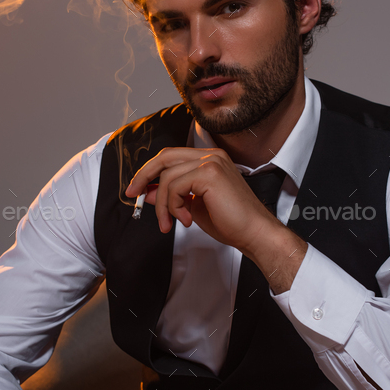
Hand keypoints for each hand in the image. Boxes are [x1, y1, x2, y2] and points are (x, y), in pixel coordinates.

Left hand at [125, 146, 276, 256]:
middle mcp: (211, 156)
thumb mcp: (193, 207)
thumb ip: (172, 196)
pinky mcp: (209, 173)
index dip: (150, 171)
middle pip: (165, 157)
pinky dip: (174, 206)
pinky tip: (186, 219)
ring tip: (172, 222)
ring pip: (167, 177)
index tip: (137, 189)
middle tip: (134, 195)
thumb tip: (150, 192)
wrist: (254, 233)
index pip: (171, 157)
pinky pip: (175, 187)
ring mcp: (211, 162)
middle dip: (144, 176)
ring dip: (164, 205)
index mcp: (209, 160)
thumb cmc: (232, 223)